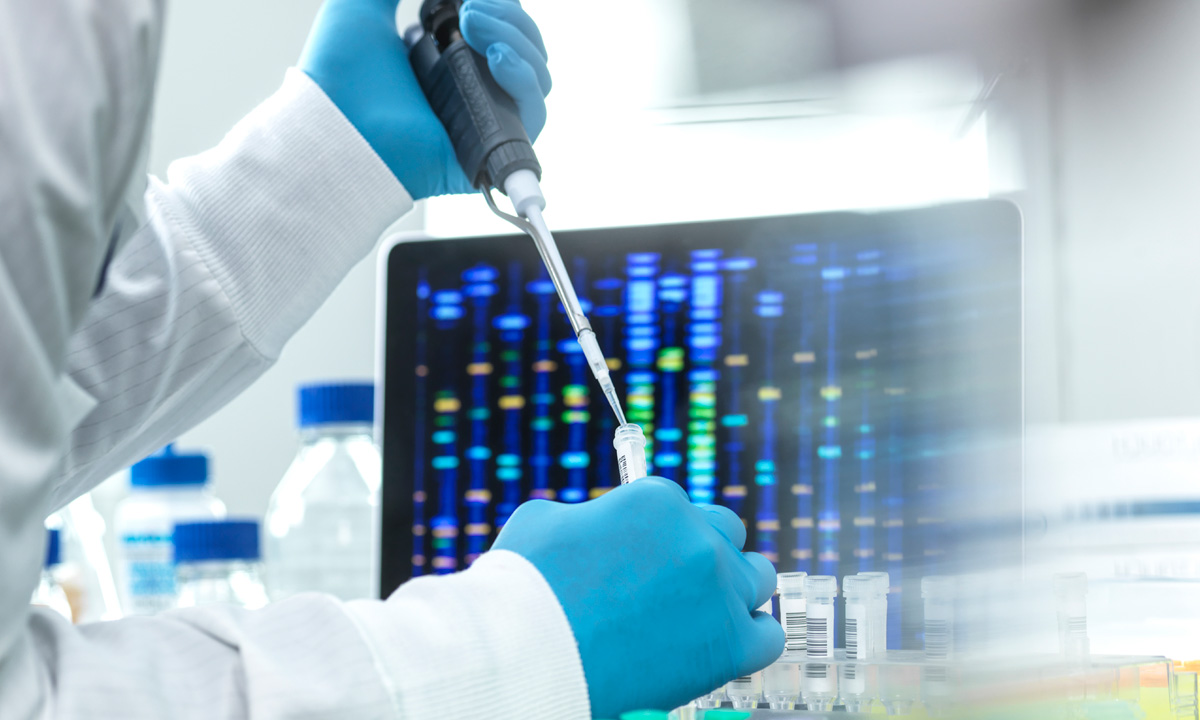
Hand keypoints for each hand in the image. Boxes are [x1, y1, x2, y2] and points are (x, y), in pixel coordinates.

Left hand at [299, 0, 550, 198]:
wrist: (332, 123)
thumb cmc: (339, 74)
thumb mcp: (362, 6)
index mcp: (448, 57)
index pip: (501, 27)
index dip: (501, 5)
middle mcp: (472, 87)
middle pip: (524, 46)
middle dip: (509, 14)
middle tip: (472, 5)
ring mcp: (484, 117)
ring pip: (536, 74)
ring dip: (517, 37)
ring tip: (475, 23)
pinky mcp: (491, 149)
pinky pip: (533, 112)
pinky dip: (524, 78)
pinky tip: (499, 56)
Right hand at [493, 478, 783, 717]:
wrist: (529, 655)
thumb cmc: (525, 589)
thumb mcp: (547, 522)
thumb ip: (589, 517)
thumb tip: (600, 528)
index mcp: (658, 499)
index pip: (680, 508)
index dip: (659, 535)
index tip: (645, 557)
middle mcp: (698, 537)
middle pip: (726, 533)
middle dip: (702, 553)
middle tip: (672, 583)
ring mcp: (720, 590)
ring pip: (757, 578)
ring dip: (732, 590)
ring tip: (698, 615)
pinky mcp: (729, 645)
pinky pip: (768, 636)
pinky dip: (748, 638)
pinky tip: (720, 644)